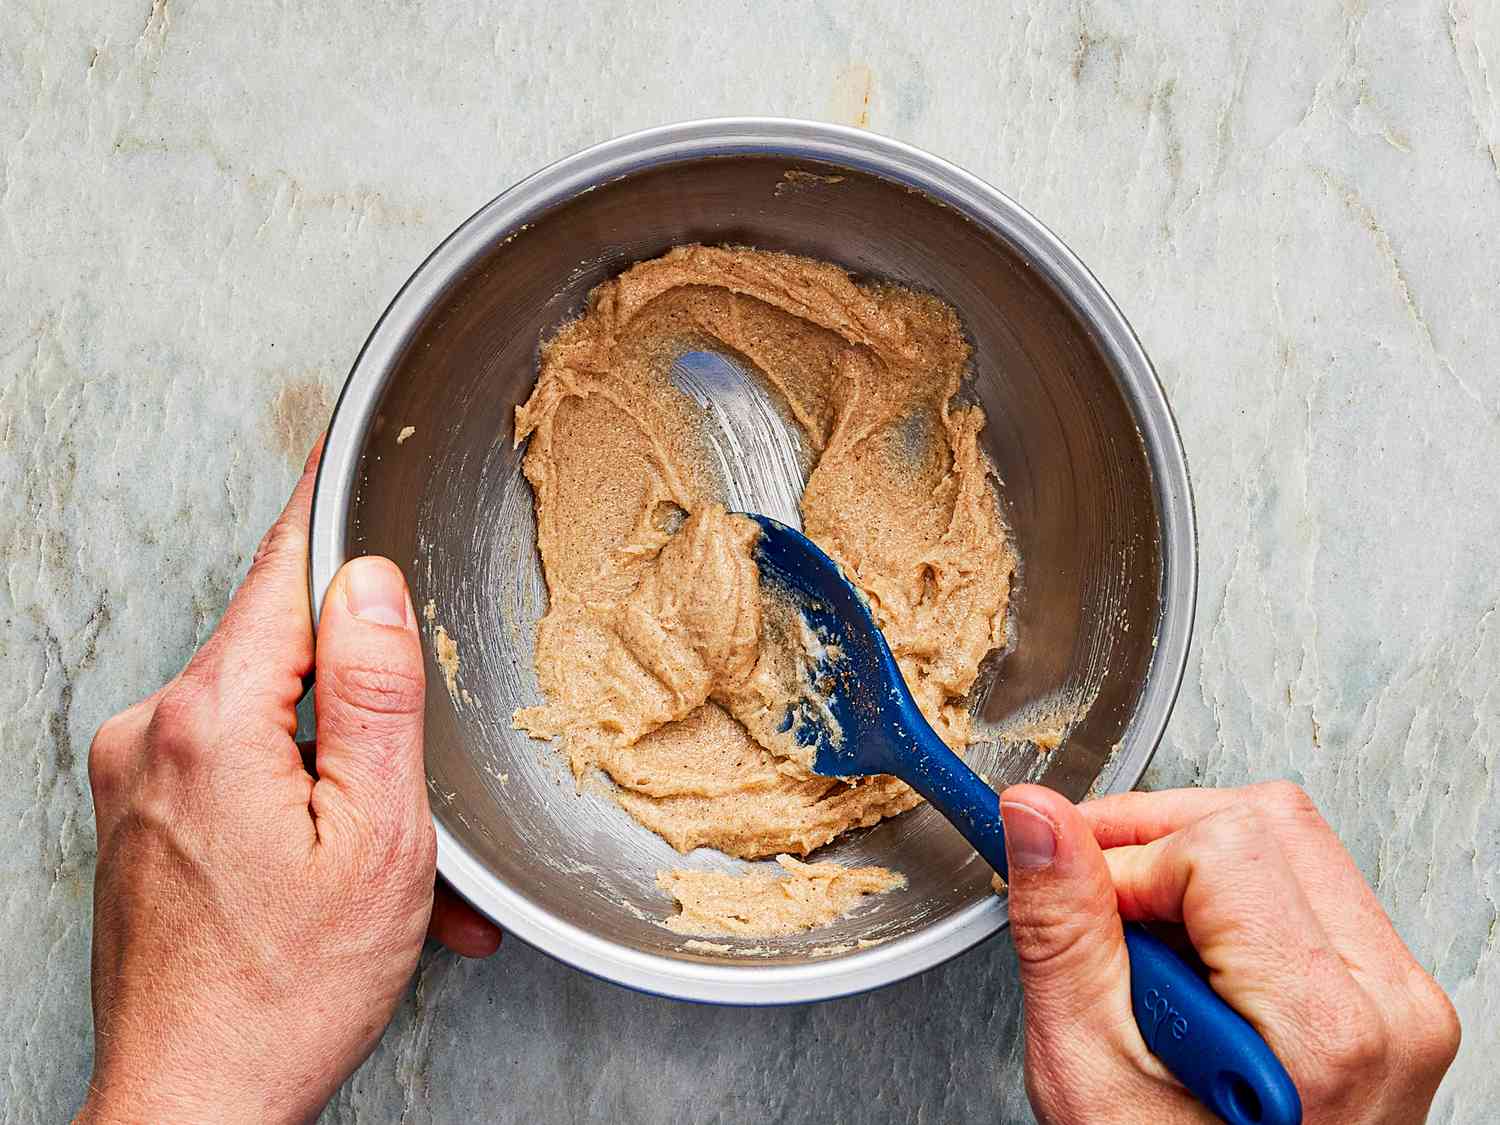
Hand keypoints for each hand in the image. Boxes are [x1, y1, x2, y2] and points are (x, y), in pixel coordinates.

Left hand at [78, 441, 500, 1124]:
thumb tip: (368, 585)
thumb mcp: (376, 836)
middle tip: (423, 783)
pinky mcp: (139, 810)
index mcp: (210, 719)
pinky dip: (304, 803)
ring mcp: (136, 772)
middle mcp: (152, 730)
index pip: (282, 573)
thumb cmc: (287, 989)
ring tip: (400, 866)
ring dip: (345, 774)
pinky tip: (346, 871)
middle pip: (284, 655)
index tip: (344, 441)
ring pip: (270, 720)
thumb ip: (375, 695)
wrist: (193, 1104)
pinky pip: (238, 767)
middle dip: (368, 708)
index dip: (325, 506)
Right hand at [999, 781, 1459, 1123]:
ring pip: (1289, 841)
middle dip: (1160, 845)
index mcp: (1323, 1026)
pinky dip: (1231, 903)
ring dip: (1194, 869)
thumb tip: (1037, 818)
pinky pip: (1308, 887)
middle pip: (1266, 822)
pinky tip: (1191, 968)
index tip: (1075, 906)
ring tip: (1148, 955)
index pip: (1218, 845)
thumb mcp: (1088, 1068)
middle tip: (1100, 911)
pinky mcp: (1388, 998)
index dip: (1124, 862)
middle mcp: (1388, 1003)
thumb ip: (1062, 931)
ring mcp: (1399, 1000)